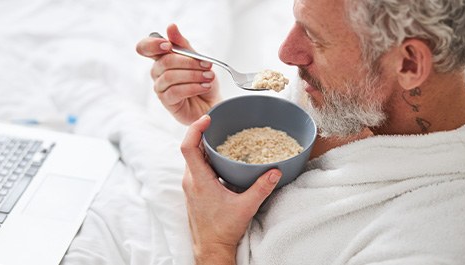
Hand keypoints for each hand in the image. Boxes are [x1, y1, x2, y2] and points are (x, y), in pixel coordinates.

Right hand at [136, 24, 221, 124]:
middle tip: (207, 65)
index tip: (168, 45)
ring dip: (193, 75)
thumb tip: (171, 27)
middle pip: (164, 61)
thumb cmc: (203, 79)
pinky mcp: (166, 101)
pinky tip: (204, 86)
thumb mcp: (198, 59)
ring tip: (209, 77)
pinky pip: (175, 91)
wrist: (213, 101)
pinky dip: (193, 87)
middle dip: (189, 62)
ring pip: (170, 76)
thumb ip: (183, 45)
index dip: (152, 44)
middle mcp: (157, 72)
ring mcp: (160, 87)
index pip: (145, 47)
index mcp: (162, 57)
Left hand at [181, 115, 281, 263]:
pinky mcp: (195, 191)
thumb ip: (261, 188)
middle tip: (218, 122)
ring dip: (205, 146)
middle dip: (202, 133)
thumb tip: (276, 171)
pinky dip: (206, 157)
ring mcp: (191, 186)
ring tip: (222, 135)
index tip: (207, 118)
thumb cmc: (223, 230)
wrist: (211, 248)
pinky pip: (197, 167)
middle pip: (191, 149)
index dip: (195, 129)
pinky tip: (222, 157)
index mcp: (199, 181)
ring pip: (194, 158)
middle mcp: (191, 181)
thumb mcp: (246, 207)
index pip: (188, 147)